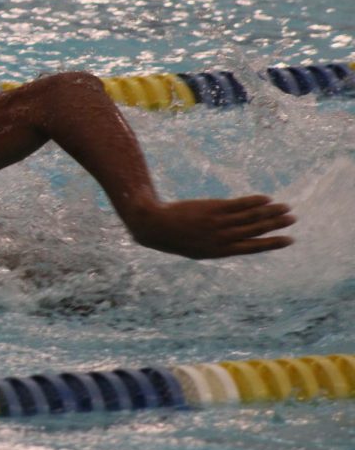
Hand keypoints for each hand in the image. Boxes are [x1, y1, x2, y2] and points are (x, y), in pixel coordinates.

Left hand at [124, 195, 294, 258]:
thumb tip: (231, 241)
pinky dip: (254, 202)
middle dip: (276, 224)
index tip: (289, 240)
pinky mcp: (213, 208)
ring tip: (286, 208)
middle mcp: (223, 238)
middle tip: (293, 219)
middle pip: (256, 230)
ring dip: (271, 212)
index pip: (253, 247)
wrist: (155, 227)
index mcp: (220, 251)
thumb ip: (216, 245)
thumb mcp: (196, 248)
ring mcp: (219, 223)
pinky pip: (239, 205)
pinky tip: (266, 199)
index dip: (272, 243)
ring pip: (251, 217)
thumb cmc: (174, 238)